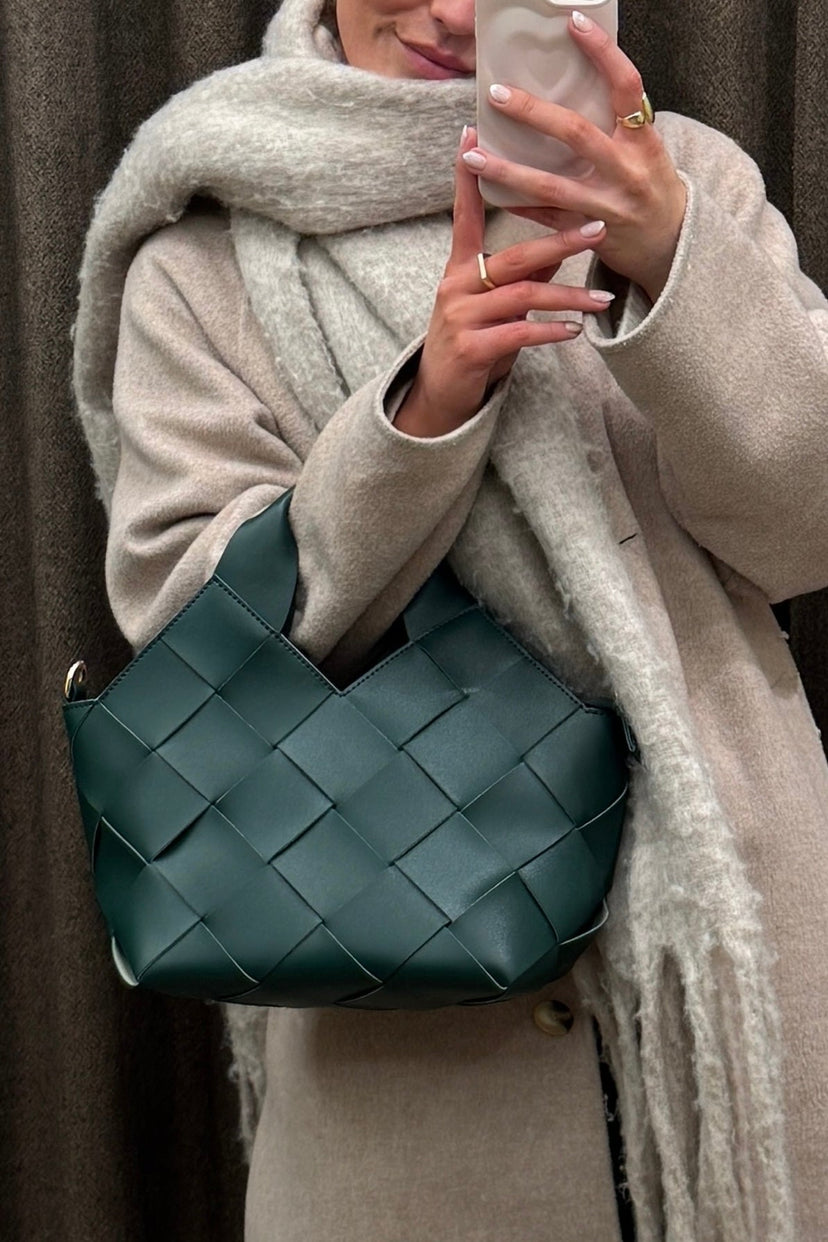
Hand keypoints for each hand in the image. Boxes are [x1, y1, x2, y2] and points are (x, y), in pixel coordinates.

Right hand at [395, 126, 614, 438]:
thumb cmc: (473, 345)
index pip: (464, 215)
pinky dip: (551, 332)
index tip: (473, 134)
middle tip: (599, 230)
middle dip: (560, 242)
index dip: (468, 177)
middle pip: (515, 256)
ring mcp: (460, 318)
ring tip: (602, 300)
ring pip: (523, 296)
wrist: (441, 398)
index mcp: (459, 269)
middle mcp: (456, 287)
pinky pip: (519, 334)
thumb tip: (557, 244)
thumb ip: (523, 274)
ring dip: (569, 297)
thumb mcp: (496, 306)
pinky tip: (575, 332)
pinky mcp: (471, 350)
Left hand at [461, 13, 686, 304]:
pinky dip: (517, 205)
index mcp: (643, 141)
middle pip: (576, 133)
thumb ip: (615, 121)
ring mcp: (605, 206)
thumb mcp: (645, 148)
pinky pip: (546, 218)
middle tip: (496, 93)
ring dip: (507, 171)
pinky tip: (488, 193)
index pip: (626, 86)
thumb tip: (570, 81)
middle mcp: (626, 172)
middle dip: (533, 113)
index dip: (603, 53)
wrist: (670, 244)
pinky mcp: (588, 235)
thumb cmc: (651, 186)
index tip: (573, 24)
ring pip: (551, 186)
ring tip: (472, 156)